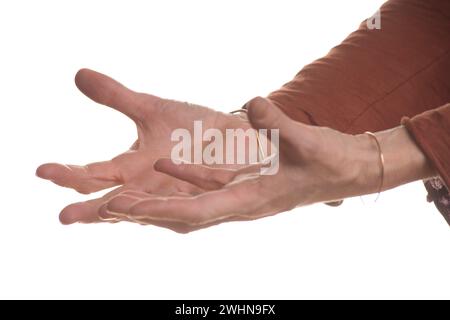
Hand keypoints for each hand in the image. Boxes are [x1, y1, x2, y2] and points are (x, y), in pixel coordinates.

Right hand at [36, 69, 249, 223]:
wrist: (229, 135)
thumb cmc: (189, 127)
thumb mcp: (150, 110)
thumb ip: (117, 98)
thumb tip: (78, 74)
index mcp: (131, 168)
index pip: (94, 175)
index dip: (69, 174)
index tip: (42, 170)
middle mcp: (147, 188)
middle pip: (114, 202)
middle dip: (91, 208)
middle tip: (65, 215)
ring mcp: (172, 197)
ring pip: (145, 210)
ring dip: (126, 211)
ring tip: (108, 210)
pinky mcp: (199, 199)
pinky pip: (183, 207)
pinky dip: (168, 209)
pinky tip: (155, 210)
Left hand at [102, 97, 384, 232]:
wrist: (346, 170)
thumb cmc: (332, 163)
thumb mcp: (308, 142)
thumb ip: (280, 125)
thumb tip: (254, 104)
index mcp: (252, 201)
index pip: (198, 211)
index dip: (161, 209)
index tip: (126, 206)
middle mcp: (239, 204)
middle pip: (184, 215)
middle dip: (147, 212)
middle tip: (106, 207)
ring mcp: (239, 196)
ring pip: (190, 204)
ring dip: (158, 203)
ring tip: (122, 198)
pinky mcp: (243, 183)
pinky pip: (205, 186)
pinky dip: (181, 182)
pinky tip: (162, 169)